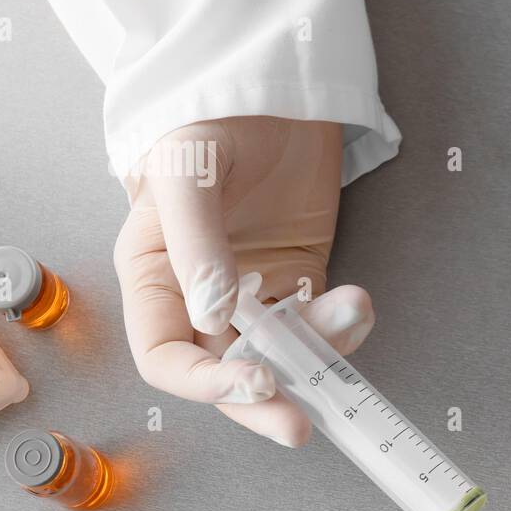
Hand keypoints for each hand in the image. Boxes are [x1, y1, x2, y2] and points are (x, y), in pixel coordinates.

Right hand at [112, 116, 373, 446]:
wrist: (269, 86)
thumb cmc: (208, 119)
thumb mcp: (188, 170)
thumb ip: (195, 244)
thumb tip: (213, 311)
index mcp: (153, 277)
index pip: (167, 357)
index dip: (205, 382)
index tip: (255, 380)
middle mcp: (198, 296)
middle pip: (224, 373)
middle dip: (261, 403)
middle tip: (299, 425)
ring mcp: (253, 291)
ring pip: (281, 355)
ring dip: (317, 355)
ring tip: (351, 311)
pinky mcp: (300, 277)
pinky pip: (319, 324)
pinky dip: (342, 326)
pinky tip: (358, 301)